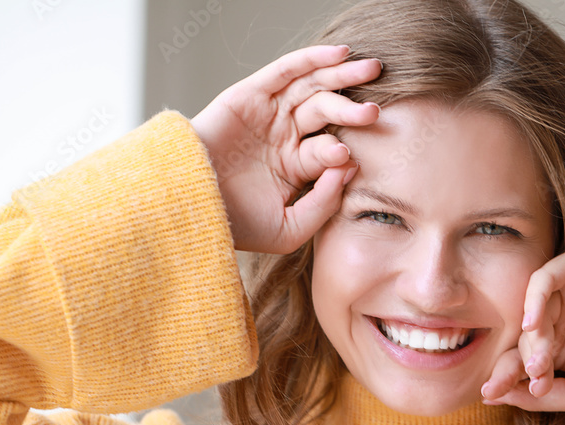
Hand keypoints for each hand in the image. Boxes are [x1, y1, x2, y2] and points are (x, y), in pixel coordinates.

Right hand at [190, 45, 381, 253]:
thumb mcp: (288, 229)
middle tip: (375, 112)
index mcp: (293, 166)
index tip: (348, 158)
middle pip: (327, 114)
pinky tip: (340, 55)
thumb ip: (323, 205)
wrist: (188, 207)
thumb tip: (349, 167)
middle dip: (352, 110)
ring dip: (343, 77)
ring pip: (313, 88)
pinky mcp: (250, 95)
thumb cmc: (234, 225)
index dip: (340, 153)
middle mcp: (284, 136)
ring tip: (372, 70)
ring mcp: (268, 114)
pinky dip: (312, 60)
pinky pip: (286, 71)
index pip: (328, 151)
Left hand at [480, 248, 564, 413]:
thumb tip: (492, 396)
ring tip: (542, 362)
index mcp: (559, 348)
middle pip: (522, 338)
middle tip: (536, 377)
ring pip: (532, 314)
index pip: (520, 360)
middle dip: (521, 361)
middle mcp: (560, 319)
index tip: (490, 395)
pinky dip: (533, 300)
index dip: (503, 377)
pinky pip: (544, 278)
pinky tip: (533, 325)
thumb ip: (537, 396)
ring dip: (533, 341)